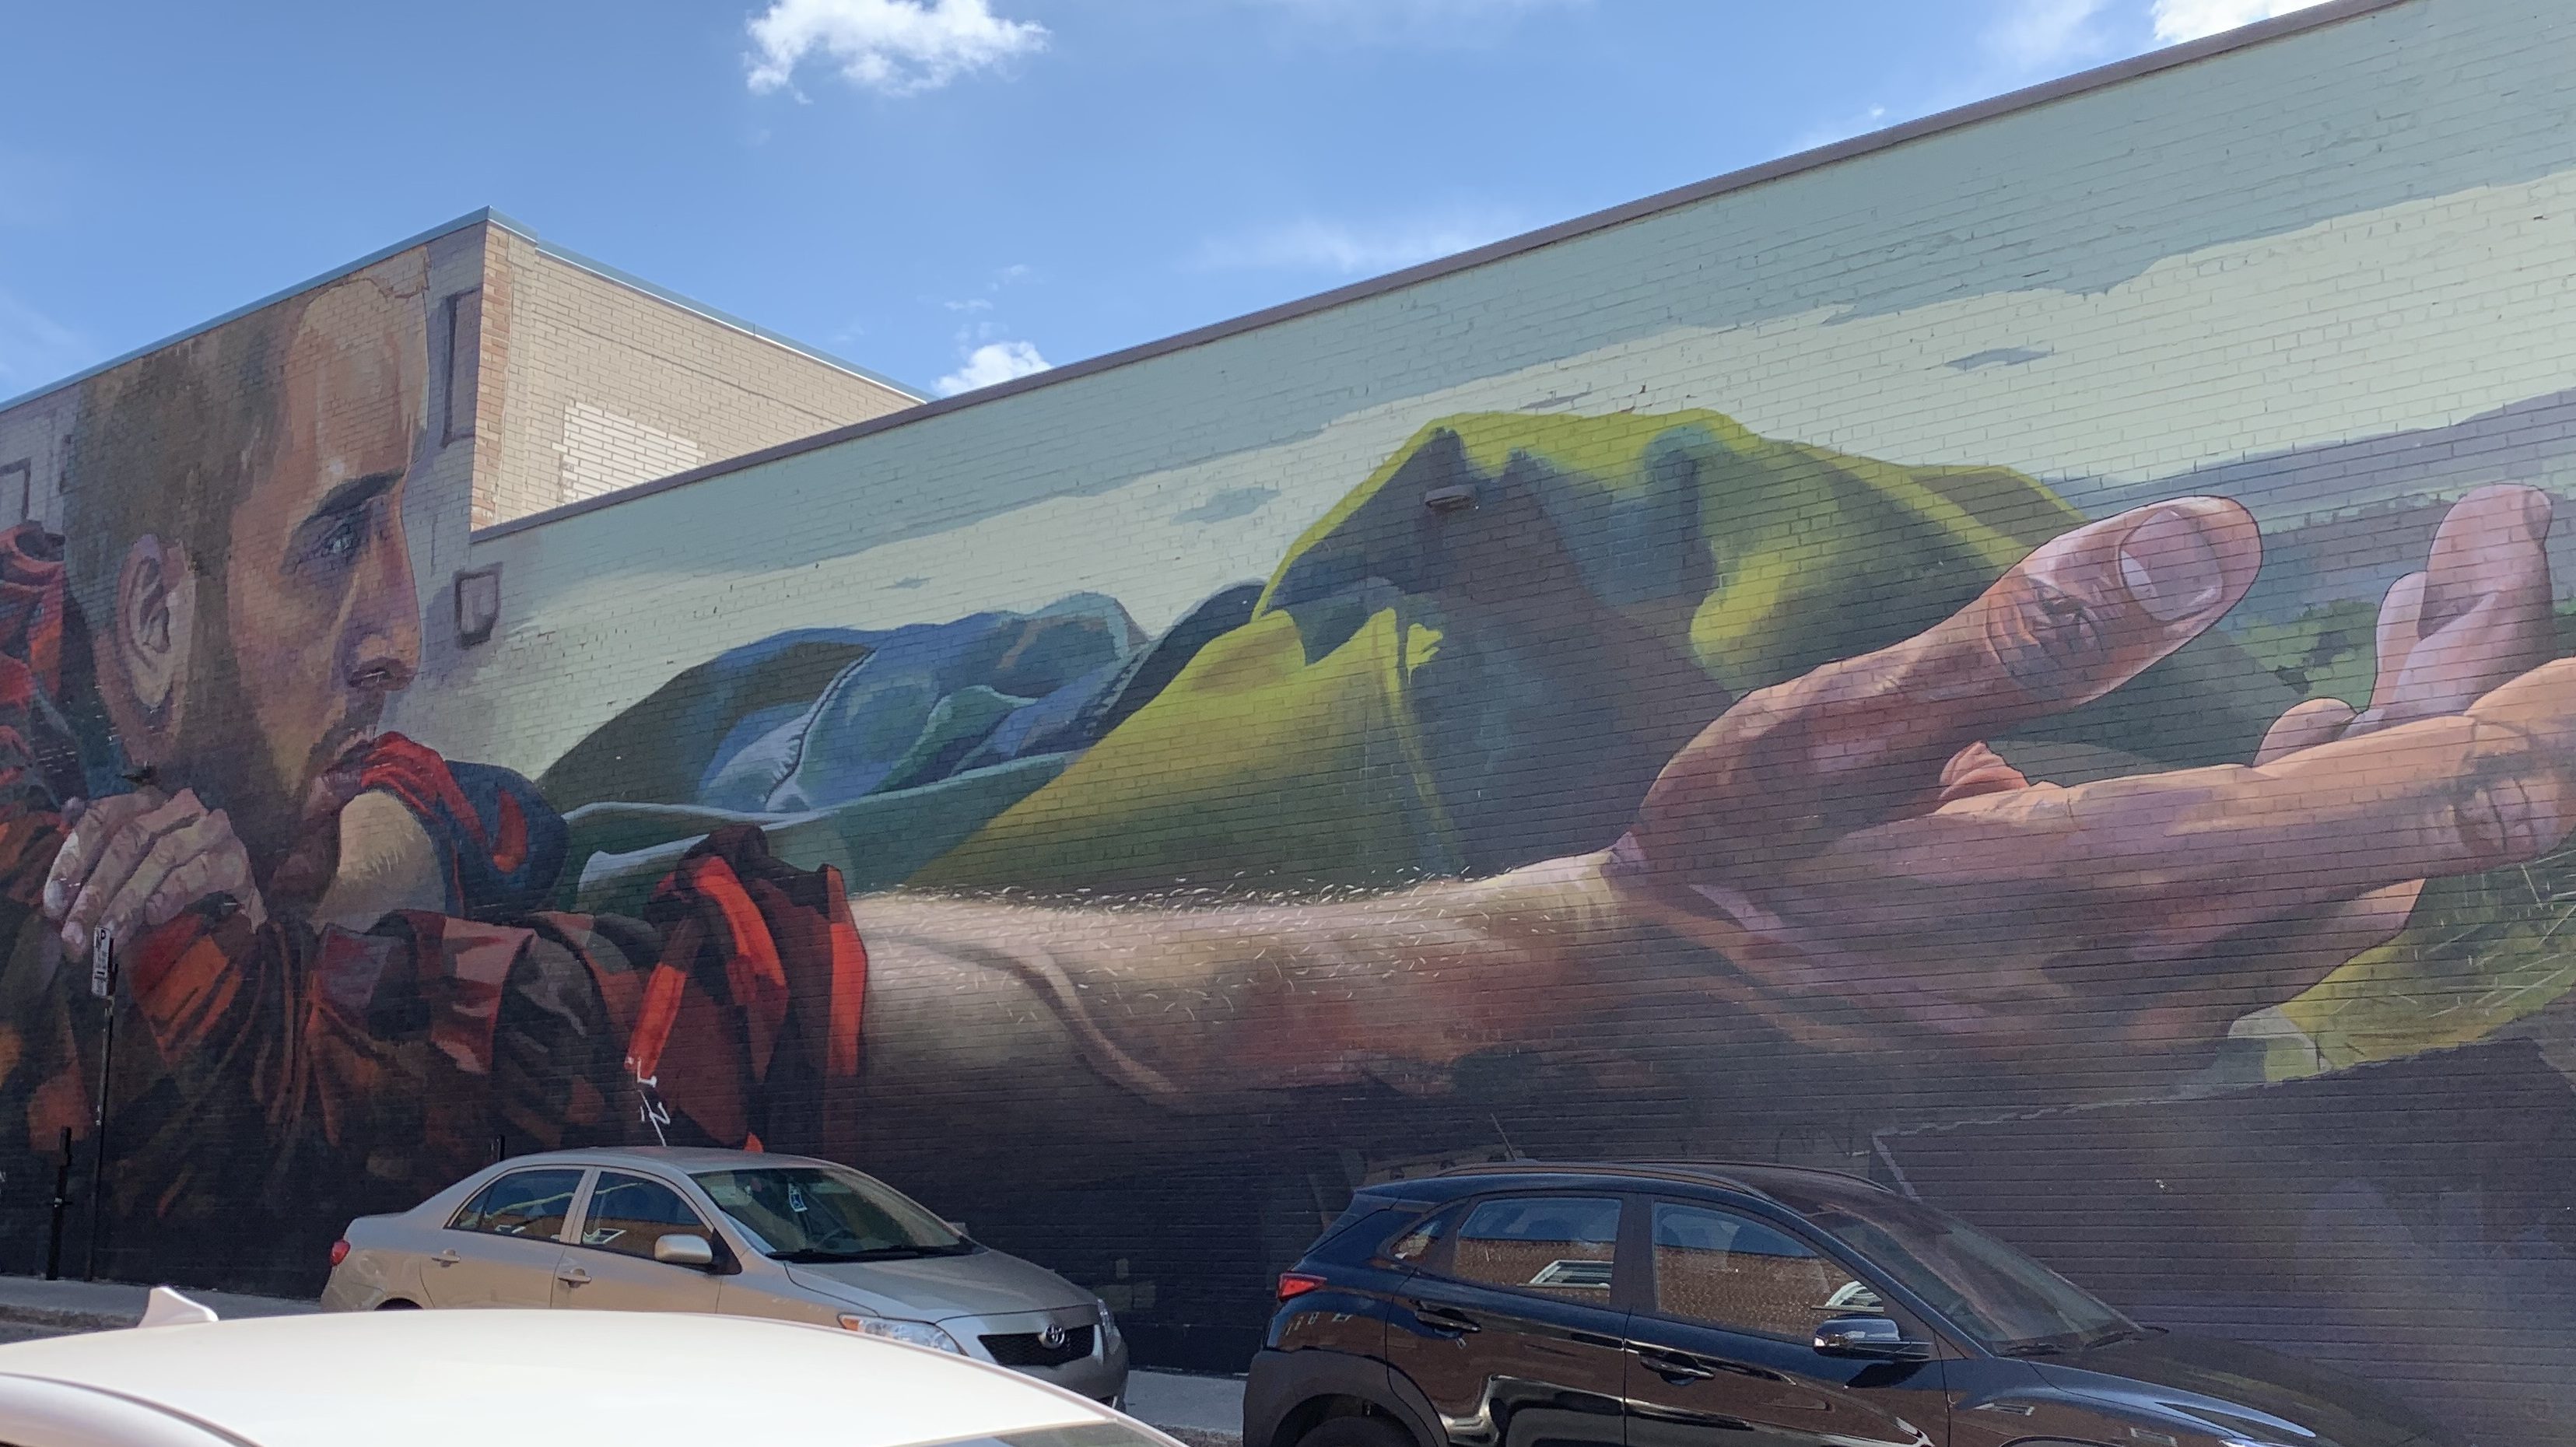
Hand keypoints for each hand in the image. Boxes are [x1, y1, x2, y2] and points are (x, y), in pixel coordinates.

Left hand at [42, 787, 266, 963]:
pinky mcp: (236, 861)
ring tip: (108, 935)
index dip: (74, 857)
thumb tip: (61, 861)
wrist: (233, 915)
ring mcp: (213, 832)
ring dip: (129, 898)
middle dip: (96, 889)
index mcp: (148, 804)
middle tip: (75, 933)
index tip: (54, 904)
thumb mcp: (130, 876)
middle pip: (130, 839)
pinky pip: (201, 870)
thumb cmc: (172, 891)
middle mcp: (181, 808)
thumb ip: (99, 863)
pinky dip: (172, 893)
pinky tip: (153, 916)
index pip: (103, 817)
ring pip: (163, 853)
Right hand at [1609, 485, 2570, 1069]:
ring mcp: (2165, 1017)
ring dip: (2411, 741)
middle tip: (2481, 532)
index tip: (2535, 560)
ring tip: (2418, 605)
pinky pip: (2297, 916)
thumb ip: (2019, 640)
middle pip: (2412, 825)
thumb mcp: (1832, 728)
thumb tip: (2214, 538)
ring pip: (2364, 872)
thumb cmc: (1738, 850)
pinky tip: (2310, 737)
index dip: (2524, 695)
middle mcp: (2178, 975)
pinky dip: (2340, 812)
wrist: (1664, 1007)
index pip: (2418, 800)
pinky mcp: (2135, 1027)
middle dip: (2472, 669)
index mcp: (2127, 888)